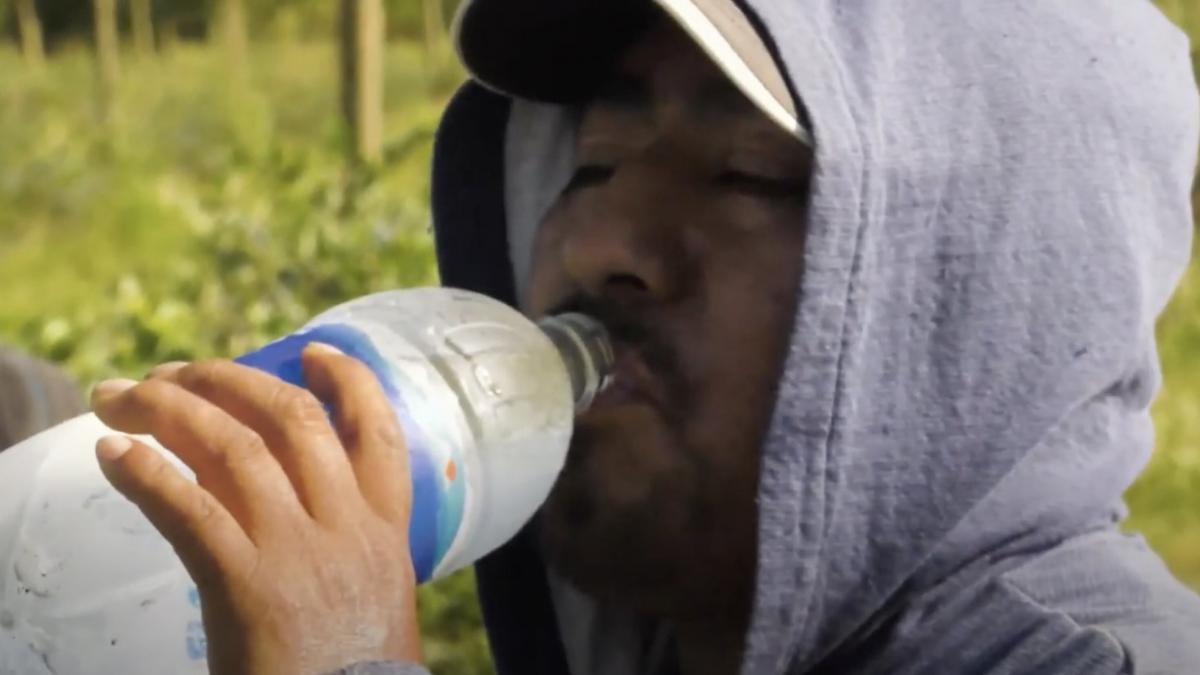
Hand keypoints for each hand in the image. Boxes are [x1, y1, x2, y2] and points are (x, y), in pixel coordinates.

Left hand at [90, 344, 422, 674]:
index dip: (350, 383)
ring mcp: (298, 552)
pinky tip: (113, 454)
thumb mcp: (370, 593)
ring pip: (235, 450)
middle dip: (230, 381)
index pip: (379, 433)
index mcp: (384, 530)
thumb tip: (277, 494)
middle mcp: (345, 526)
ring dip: (172, 411)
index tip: (315, 351)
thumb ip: (340, 541)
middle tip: (179, 370)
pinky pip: (191, 511)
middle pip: (292, 420)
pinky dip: (146, 474)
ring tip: (125, 395)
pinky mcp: (247, 585)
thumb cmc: (356, 669)